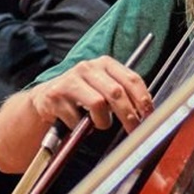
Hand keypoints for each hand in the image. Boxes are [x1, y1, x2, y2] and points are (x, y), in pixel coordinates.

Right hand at [28, 57, 151, 131]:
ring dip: (102, 121)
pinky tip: (77, 124)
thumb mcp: (103, 88)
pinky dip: (80, 127)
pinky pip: (76, 118)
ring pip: (97, 103)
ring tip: (99, 124)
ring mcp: (70, 80)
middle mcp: (88, 67)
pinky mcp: (56, 95)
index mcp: (105, 63)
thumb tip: (146, 112)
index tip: (148, 115)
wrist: (45, 98)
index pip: (131, 79)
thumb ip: (122, 95)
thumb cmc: (80, 96)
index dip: (143, 99)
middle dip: (128, 115)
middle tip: (133, 129)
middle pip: (116, 92)